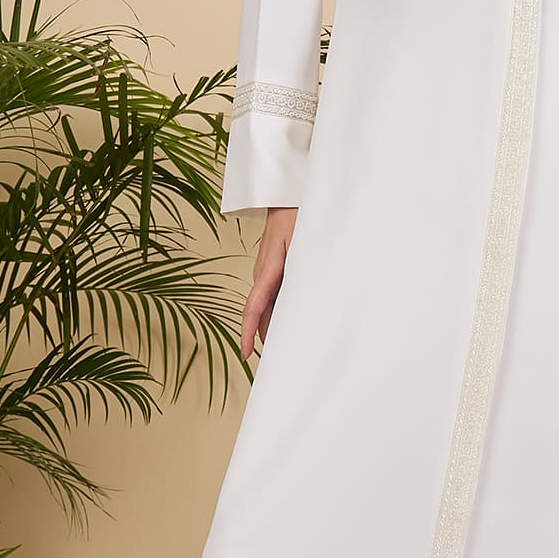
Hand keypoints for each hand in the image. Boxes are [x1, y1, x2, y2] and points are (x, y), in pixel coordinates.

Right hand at [241, 206, 297, 360]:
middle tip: (280, 366)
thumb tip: (313, 294)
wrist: (289, 191)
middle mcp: (262, 272)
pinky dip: (279, 311)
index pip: (253, 307)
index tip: (245, 354)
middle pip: (260, 313)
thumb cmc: (300, 212)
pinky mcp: (273, 267)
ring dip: (274, 325)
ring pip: (267, 306)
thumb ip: (307, 268)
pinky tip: (293, 321)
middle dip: (266, 338)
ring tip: (289, 350)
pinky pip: (272, 295)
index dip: (247, 332)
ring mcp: (266, 270)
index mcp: (269, 268)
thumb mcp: (307, 240)